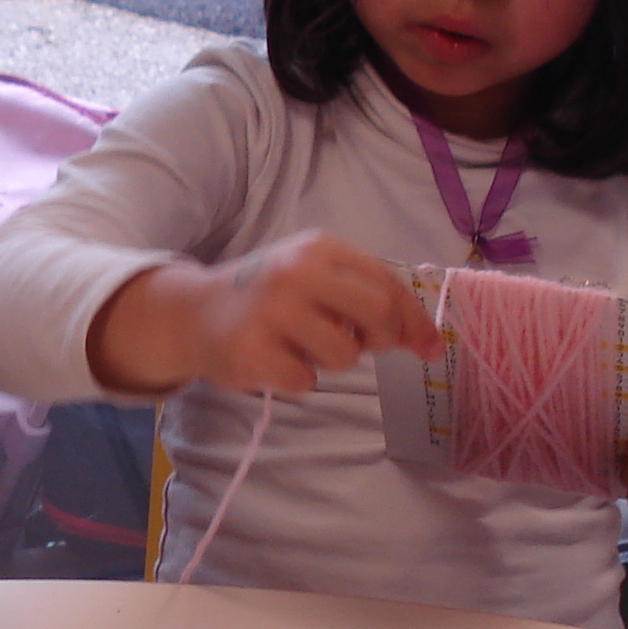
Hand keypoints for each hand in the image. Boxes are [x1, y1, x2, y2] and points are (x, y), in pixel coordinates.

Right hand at [87, 230, 439, 395]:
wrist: (195, 312)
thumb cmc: (270, 298)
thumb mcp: (317, 280)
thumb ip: (368, 301)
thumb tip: (431, 342)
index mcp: (319, 249)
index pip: (387, 283)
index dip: (414, 319)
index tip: (429, 346)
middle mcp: (296, 272)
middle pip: (377, 313)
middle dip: (382, 338)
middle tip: (364, 346)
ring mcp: (271, 311)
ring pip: (343, 354)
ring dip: (331, 360)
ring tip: (301, 346)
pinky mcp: (252, 350)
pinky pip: (306, 380)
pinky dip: (297, 378)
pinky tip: (274, 359)